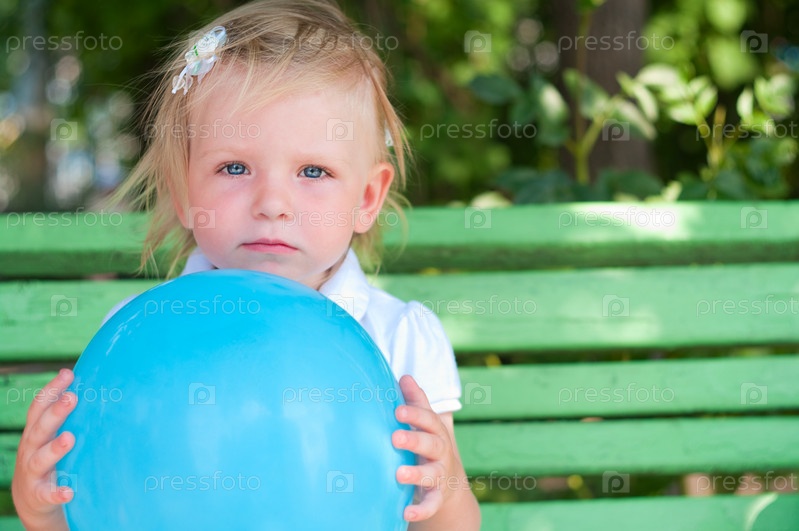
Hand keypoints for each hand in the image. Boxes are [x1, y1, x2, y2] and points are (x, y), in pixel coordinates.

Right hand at [11, 369, 76, 530]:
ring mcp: (33, 473)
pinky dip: (58, 493)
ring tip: (70, 438)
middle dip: (55, 413)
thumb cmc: (47, 458)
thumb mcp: (50, 435)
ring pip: (40, 459)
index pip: (39, 407)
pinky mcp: (39, 495)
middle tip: (73, 398)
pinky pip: (48, 494)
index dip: (52, 389)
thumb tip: (89, 384)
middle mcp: (30, 449)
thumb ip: (63, 415)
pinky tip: (69, 492)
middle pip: (40, 429)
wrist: (31, 499)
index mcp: (35, 432)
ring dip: (55, 449)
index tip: (68, 373)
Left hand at [392, 375, 463, 522]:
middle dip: (414, 440)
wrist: (451, 486)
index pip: (428, 420)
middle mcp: (441, 453)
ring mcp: (440, 475)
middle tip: (395, 437)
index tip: (397, 410)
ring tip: (398, 474)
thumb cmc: (431, 447)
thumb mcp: (427, 425)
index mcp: (436, 432)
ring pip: (432, 474)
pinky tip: (405, 513)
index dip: (414, 414)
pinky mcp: (437, 497)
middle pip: (432, 444)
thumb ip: (417, 402)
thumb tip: (405, 376)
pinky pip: (431, 504)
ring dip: (416, 474)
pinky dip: (420, 510)